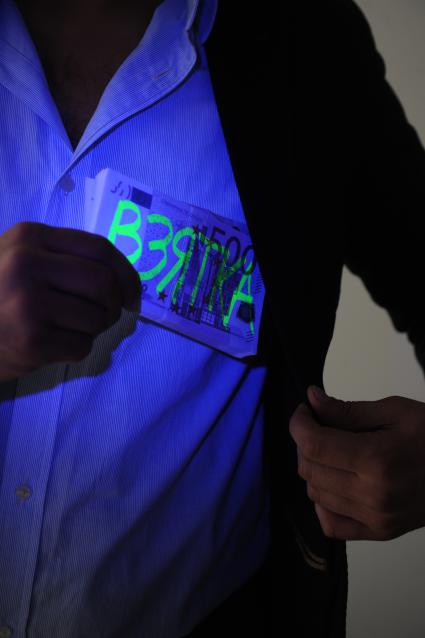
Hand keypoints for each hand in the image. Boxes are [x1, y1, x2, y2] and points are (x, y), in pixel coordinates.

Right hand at [0, 222, 140, 380]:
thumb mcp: (20, 258)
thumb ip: (63, 258)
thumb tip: (123, 278)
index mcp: (30, 237)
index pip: (100, 248)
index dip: (127, 273)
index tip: (133, 293)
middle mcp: (27, 264)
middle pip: (104, 284)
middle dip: (114, 305)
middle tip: (105, 315)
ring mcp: (27, 303)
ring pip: (97, 318)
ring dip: (94, 329)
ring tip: (69, 328)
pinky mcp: (31, 340)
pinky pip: (82, 346)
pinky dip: (77, 348)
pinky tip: (53, 344)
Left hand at [289, 386, 424, 539]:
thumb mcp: (395, 411)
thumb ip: (348, 410)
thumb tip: (312, 400)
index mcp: (378, 460)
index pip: (314, 445)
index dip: (299, 425)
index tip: (304, 413)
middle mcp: (374, 495)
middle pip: (310, 470)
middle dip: (304, 443)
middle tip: (318, 426)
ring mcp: (377, 518)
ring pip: (315, 494)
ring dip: (313, 469)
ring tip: (331, 451)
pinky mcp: (381, 532)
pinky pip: (331, 525)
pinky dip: (323, 503)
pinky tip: (335, 482)